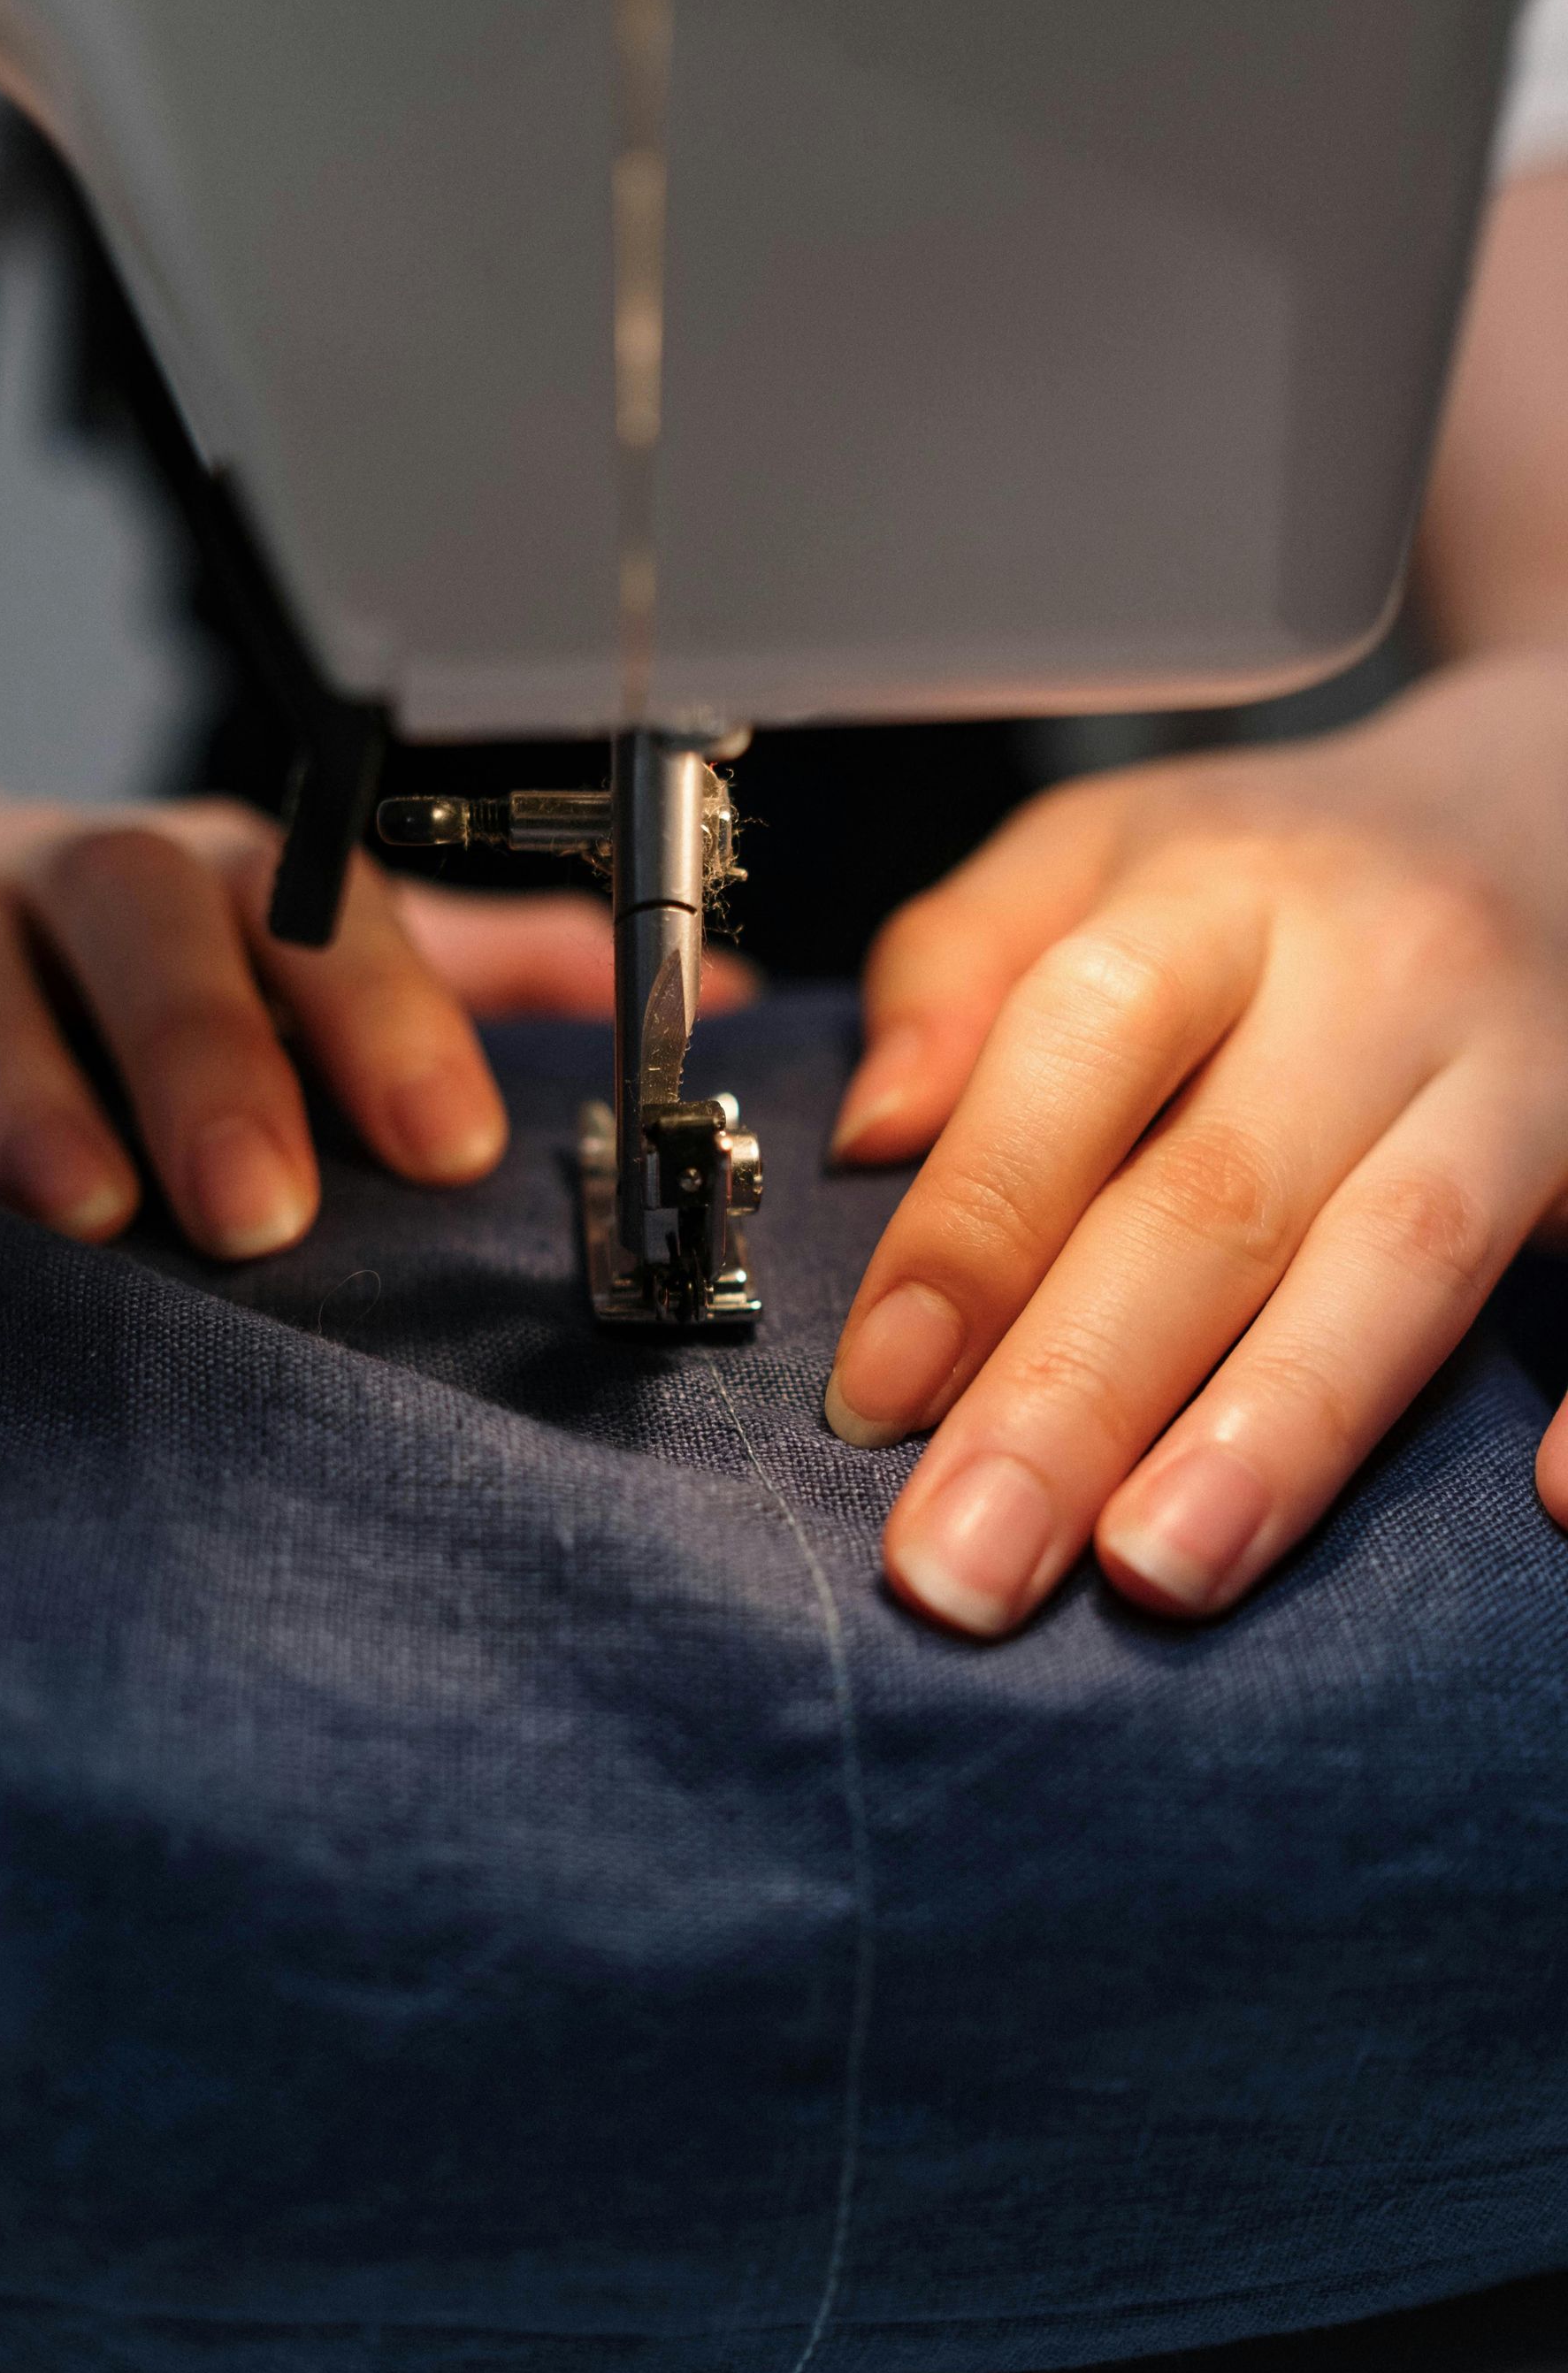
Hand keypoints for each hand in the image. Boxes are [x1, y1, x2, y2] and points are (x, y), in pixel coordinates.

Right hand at [0, 766, 753, 1258]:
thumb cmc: (177, 960)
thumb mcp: (340, 964)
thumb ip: (496, 982)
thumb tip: (720, 1000)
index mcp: (244, 878)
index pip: (324, 910)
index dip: (387, 1015)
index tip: (449, 1145)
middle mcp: (101, 876)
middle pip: (153, 912)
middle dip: (213, 1050)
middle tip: (264, 1209)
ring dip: (30, 1075)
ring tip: (90, 1209)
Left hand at [824, 652, 1567, 1634]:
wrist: (1536, 799)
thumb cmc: (1270, 872)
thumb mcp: (1093, 851)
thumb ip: (959, 965)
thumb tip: (871, 1131)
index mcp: (1219, 890)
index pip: (1081, 1043)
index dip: (974, 1226)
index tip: (876, 1394)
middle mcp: (1380, 974)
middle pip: (1218, 1192)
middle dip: (1080, 1393)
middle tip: (967, 1565)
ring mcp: (1526, 1069)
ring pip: (1401, 1259)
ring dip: (1278, 1432)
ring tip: (1160, 1573)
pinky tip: (1546, 1505)